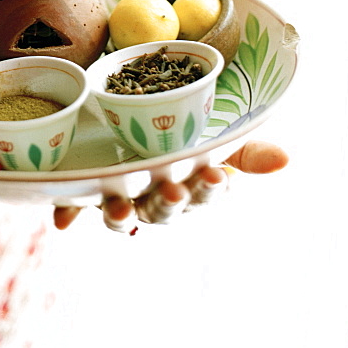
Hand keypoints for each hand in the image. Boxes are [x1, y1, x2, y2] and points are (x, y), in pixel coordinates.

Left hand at [52, 140, 288, 230]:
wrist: (140, 126)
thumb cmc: (183, 142)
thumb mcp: (214, 141)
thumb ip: (246, 152)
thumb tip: (285, 159)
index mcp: (186, 189)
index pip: (202, 193)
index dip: (207, 188)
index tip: (214, 176)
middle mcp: (151, 199)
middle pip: (161, 208)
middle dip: (168, 201)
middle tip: (173, 188)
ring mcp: (120, 197)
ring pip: (121, 214)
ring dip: (120, 215)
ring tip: (120, 209)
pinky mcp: (88, 189)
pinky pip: (75, 206)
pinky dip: (68, 213)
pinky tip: (61, 221)